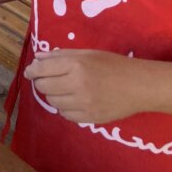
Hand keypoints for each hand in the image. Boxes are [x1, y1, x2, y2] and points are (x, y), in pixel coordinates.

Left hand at [25, 49, 144, 123]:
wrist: (140, 86)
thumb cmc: (113, 65)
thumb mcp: (87, 53)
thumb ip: (60, 55)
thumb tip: (37, 58)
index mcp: (75, 65)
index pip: (42, 69)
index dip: (32, 71)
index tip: (30, 72)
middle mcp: (77, 84)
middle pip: (43, 87)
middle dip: (42, 82)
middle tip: (49, 80)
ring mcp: (84, 103)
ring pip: (53, 102)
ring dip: (54, 95)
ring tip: (65, 90)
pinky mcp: (91, 118)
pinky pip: (66, 115)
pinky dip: (65, 108)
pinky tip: (74, 101)